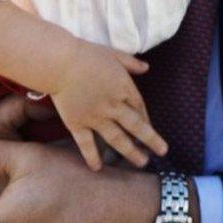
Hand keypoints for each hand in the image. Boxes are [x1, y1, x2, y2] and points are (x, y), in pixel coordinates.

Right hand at [52, 39, 167, 169]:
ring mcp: (96, 117)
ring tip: (142, 162)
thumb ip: (131, 63)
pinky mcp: (77, 124)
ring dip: (130, 152)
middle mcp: (113, 106)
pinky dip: (92, 156)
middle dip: (150, 140)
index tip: (150, 128)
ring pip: (117, 139)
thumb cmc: (87, 55)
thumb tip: (147, 67)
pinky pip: (87, 144)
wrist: (60, 64)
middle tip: (162, 152)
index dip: (146, 118)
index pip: (139, 107)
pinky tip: (97, 168)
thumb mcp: (115, 54)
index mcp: (123, 88)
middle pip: (135, 126)